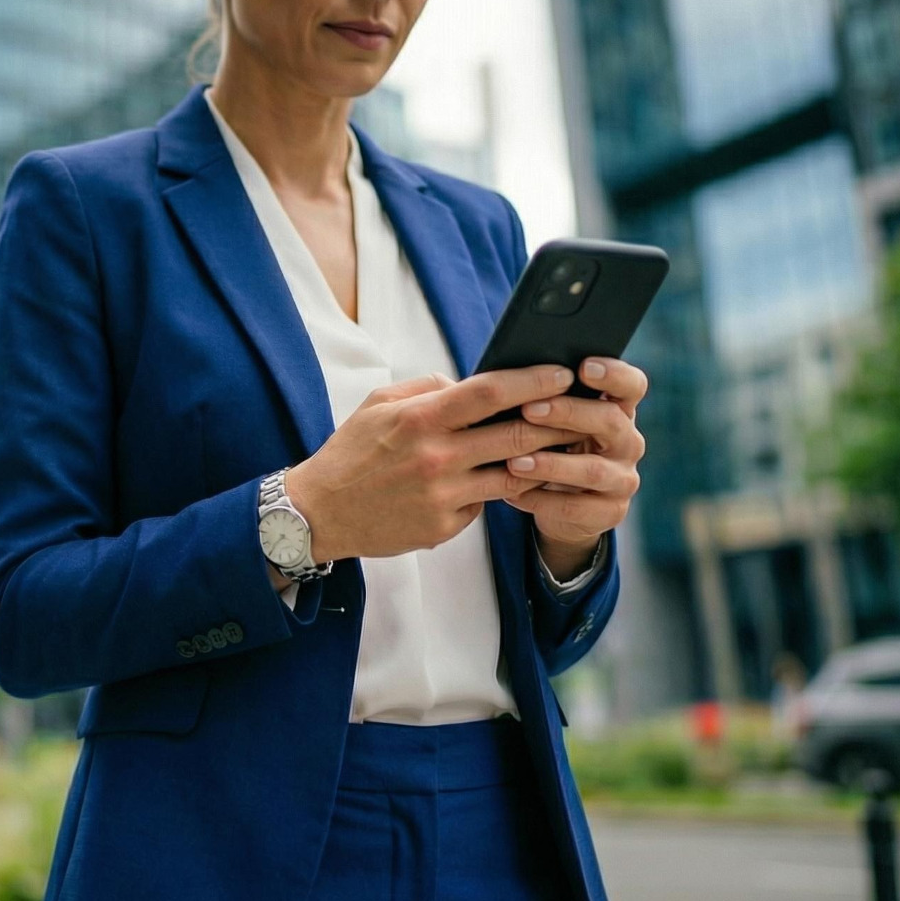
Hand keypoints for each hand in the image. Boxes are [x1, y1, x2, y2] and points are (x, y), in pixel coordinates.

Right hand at [285, 365, 583, 562]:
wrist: (319, 513)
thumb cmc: (350, 454)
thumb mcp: (378, 405)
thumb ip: (426, 389)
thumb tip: (466, 383)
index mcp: (421, 419)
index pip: (490, 392)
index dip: (533, 380)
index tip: (561, 373)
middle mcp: (436, 456)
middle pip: (515, 434)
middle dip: (555, 420)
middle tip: (580, 411)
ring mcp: (442, 495)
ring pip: (512, 474)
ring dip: (540, 460)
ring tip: (559, 448)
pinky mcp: (443, 526)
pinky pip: (484, 503)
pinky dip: (496, 490)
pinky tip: (503, 481)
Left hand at [504, 357, 647, 567]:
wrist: (561, 506)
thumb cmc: (552, 448)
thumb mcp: (553, 424)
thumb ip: (546, 400)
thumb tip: (505, 376)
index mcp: (618, 410)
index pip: (632, 386)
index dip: (614, 374)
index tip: (583, 367)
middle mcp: (628, 442)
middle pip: (610, 421)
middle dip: (568, 413)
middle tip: (529, 409)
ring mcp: (623, 479)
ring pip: (592, 469)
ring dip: (551, 464)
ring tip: (514, 461)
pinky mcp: (611, 512)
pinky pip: (576, 507)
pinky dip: (541, 500)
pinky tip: (511, 494)